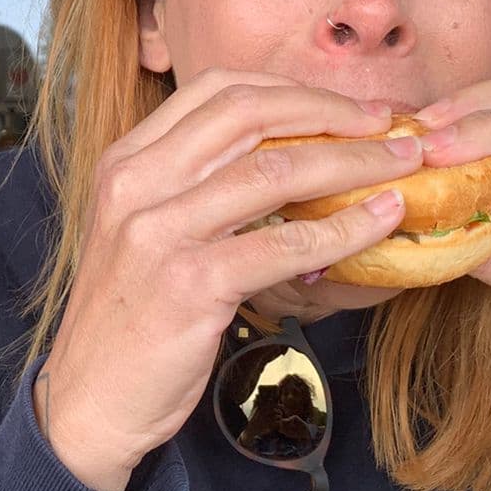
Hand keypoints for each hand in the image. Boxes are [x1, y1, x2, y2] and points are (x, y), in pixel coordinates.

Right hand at [40, 73, 418, 490]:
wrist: (88, 400)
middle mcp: (136, 183)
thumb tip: (289, 163)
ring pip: (275, 172)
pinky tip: (380, 223)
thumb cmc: (129, 318)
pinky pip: (285, 243)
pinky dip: (344, 228)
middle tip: (388, 124)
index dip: (291, 90)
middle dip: (331, 112)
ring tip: (403, 166)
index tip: (346, 106)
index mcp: (125, 161)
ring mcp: (159, 231)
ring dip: (354, 163)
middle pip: (250, 115)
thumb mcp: (144, 232)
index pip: (216, 92)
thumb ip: (194, 189)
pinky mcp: (190, 284)